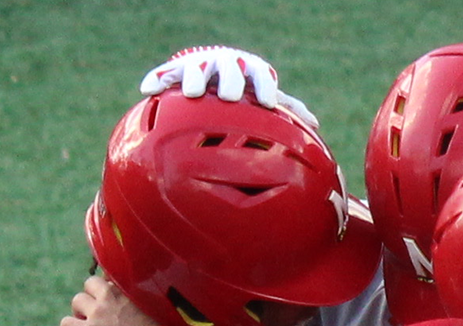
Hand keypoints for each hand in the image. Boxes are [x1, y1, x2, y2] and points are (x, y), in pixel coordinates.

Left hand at [61, 276, 156, 325]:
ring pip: (77, 300)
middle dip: (90, 295)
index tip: (106, 298)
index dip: (105, 289)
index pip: (107, 278)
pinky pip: (66, 323)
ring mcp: (96, 314)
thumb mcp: (149, 310)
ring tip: (87, 323)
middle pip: (90, 284)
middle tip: (94, 310)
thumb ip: (134, 301)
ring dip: (80, 311)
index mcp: (126, 292)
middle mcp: (109, 298)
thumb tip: (126, 301)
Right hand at [139, 46, 319, 128]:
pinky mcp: (177, 69)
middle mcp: (226, 64)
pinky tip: (147, 90)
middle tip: (230, 96)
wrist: (215, 72)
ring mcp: (201, 65)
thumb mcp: (263, 93)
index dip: (265, 86)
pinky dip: (156, 80)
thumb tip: (315, 124)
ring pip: (197, 68)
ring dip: (196, 79)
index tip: (267, 102)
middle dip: (231, 81)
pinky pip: (164, 73)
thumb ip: (286, 107)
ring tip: (193, 93)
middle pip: (229, 68)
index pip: (260, 73)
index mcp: (250, 70)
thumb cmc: (246, 89)